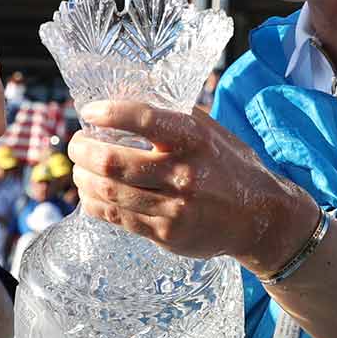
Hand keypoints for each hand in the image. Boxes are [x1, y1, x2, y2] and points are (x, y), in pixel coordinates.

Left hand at [70, 100, 308, 273]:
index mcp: (193, 139)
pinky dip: (95, 204)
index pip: (141, 118)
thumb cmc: (229, 166)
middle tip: (76, 144)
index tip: (89, 111)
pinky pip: (117, 218)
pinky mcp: (167, 233)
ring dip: (83, 178)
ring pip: (108, 193)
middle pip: (112, 162)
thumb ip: (171, 117)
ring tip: (80, 169)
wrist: (260, 217)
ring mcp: (174, 207)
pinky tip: (91, 194)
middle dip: (81, 150)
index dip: (108, 113)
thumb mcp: (209, 131)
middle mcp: (183, 173)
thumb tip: (122, 103)